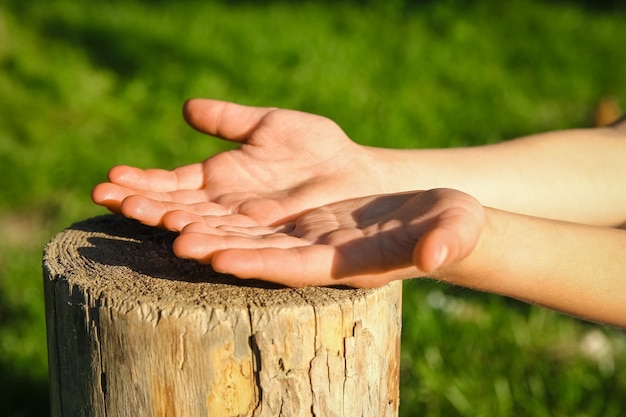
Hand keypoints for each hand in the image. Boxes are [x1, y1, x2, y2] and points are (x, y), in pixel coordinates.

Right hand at [92, 99, 383, 227]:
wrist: (359, 171)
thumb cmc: (316, 149)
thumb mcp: (269, 127)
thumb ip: (230, 121)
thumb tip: (186, 107)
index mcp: (222, 185)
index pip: (176, 187)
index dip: (144, 184)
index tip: (111, 177)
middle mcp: (232, 214)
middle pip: (186, 212)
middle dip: (149, 207)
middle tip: (108, 199)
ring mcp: (260, 235)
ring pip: (217, 236)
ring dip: (189, 231)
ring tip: (162, 225)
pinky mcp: (293, 252)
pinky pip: (265, 257)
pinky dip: (239, 256)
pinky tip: (214, 255)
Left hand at [172, 189, 484, 287]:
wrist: (417, 208)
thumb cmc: (443, 224)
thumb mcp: (453, 228)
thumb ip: (447, 241)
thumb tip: (437, 256)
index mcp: (343, 264)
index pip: (296, 269)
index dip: (260, 264)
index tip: (222, 259)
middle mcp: (306, 252)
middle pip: (250, 250)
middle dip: (210, 243)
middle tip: (169, 236)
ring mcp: (290, 231)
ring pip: (230, 226)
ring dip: (190, 218)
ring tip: (145, 206)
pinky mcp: (282, 210)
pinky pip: (233, 203)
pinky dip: (200, 195)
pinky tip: (164, 188)